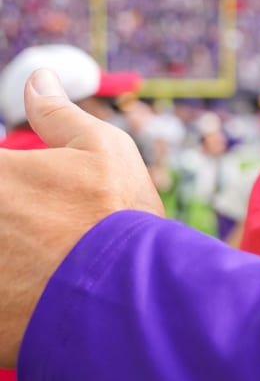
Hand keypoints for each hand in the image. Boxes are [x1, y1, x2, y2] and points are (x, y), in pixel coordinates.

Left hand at [0, 69, 162, 367]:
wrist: (128, 301)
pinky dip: (8, 286)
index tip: (25, 187)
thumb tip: (38, 79)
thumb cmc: (117, 219)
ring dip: (10, 249)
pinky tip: (31, 286)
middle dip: (13, 215)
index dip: (11, 178)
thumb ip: (59, 114)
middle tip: (36, 222)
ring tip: (34, 255)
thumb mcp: (103, 151)